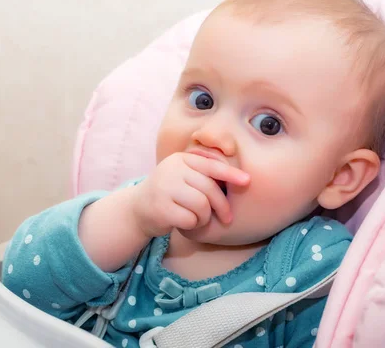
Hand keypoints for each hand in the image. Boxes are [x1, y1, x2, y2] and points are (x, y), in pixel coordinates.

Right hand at [131, 152, 249, 237]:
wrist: (138, 209)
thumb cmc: (170, 193)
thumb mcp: (183, 175)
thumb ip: (204, 171)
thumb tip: (239, 175)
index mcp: (180, 159)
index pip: (211, 165)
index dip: (231, 173)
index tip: (247, 181)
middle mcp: (171, 170)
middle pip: (209, 188)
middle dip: (222, 206)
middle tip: (227, 218)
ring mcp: (164, 188)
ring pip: (202, 205)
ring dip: (205, 217)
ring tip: (198, 219)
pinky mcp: (161, 208)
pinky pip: (191, 219)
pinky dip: (193, 225)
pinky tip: (186, 224)